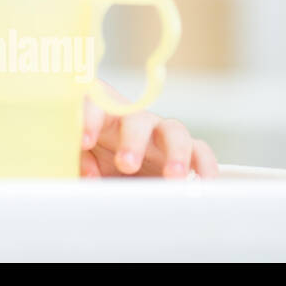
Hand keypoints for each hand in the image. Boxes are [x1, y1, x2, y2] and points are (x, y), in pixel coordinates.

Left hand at [80, 79, 218, 178]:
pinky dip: (204, 164)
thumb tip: (90, 174)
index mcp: (103, 116)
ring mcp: (161, 134)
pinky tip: (204, 182)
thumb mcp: (82, 160)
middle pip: (136, 118)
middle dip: (133, 141)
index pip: (95, 103)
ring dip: (175, 153)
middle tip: (127, 165)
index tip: (85, 141)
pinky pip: (201, 150)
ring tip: (173, 177)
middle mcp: (133, 120)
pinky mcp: (185, 151)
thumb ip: (80, 162)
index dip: (89, 118)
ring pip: (174, 130)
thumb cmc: (95, 160)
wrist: (120, 177)